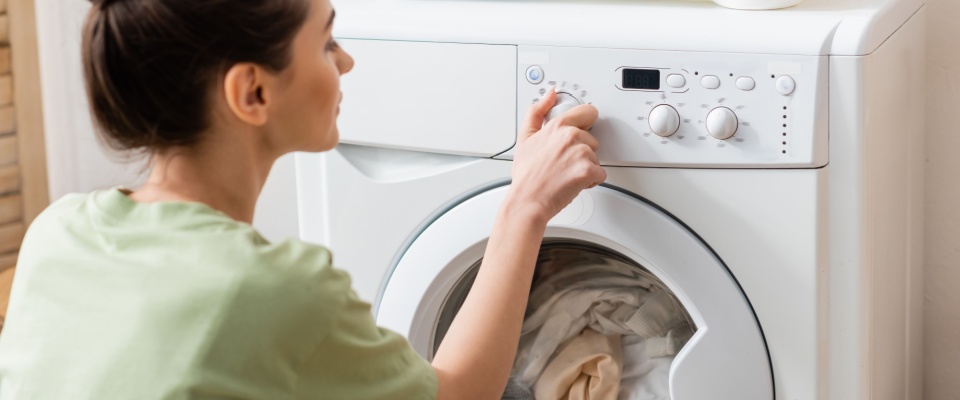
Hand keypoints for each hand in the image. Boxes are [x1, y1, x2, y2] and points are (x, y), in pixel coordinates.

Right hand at [507, 87, 606, 223]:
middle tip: (564, 161)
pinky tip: (574, 182)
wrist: (527, 200)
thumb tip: (550, 95)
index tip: (580, 131)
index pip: (587, 112)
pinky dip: (591, 181)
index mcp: (558, 125)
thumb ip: (537, 111)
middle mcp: (571, 136)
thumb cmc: (527, 174)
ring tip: (566, 173)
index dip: (585, 123)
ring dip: (586, 167)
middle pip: (592, 139)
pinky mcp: (588, 171)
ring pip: (596, 157)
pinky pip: (600, 174)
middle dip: (582, 151)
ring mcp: (581, 153)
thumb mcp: (525, 137)